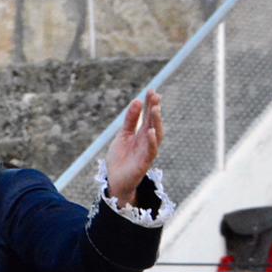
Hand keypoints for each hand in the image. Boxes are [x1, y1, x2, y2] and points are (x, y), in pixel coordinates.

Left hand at [103, 90, 164, 205]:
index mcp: (142, 133)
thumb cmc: (120, 158)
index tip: (151, 90)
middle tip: (155, 95)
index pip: (148, 115)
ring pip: (156, 134)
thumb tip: (136, 101)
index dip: (150, 104)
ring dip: (157, 122)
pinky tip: (151, 131)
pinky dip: (151, 141)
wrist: (115, 180)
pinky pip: (151, 150)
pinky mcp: (145, 162)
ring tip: (155, 109)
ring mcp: (148, 151)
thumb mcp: (123, 135)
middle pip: (154, 122)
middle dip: (155, 109)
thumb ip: (130, 120)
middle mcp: (148, 140)